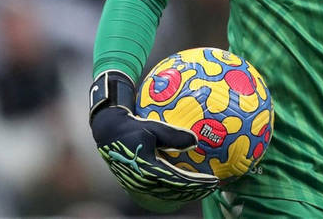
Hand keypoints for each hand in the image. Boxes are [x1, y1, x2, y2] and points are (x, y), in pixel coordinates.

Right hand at [89, 71, 218, 206]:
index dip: (198, 183)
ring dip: (187, 193)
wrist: (109, 133)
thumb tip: (195, 142)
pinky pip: (161, 190)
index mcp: (149, 169)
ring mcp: (140, 184)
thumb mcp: (154, 128)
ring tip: (204, 188)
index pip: (179, 181)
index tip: (213, 181)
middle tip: (214, 186)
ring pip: (169, 194)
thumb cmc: (133, 128)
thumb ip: (174, 136)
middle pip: (176, 191)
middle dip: (196, 191)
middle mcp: (144, 181)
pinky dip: (177, 190)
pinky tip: (186, 185)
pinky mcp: (138, 183)